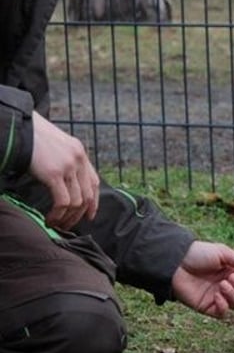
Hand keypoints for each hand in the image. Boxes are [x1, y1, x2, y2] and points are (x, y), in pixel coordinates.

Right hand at [29, 111, 99, 228]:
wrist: (19, 127)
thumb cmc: (32, 136)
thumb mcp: (56, 146)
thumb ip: (65, 160)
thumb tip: (64, 181)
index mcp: (80, 153)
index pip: (94, 182)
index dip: (94, 202)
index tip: (90, 215)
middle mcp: (79, 160)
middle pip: (88, 195)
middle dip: (79, 214)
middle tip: (69, 225)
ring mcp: (68, 167)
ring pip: (77, 201)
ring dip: (68, 217)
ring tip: (57, 224)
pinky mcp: (54, 173)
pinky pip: (63, 201)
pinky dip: (58, 214)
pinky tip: (50, 218)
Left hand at [171, 240, 233, 318]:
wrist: (176, 263)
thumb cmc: (199, 254)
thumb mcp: (223, 253)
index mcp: (233, 271)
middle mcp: (228, 285)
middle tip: (231, 277)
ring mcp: (218, 297)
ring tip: (222, 284)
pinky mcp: (207, 307)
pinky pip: (223, 313)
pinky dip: (224, 306)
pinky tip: (217, 295)